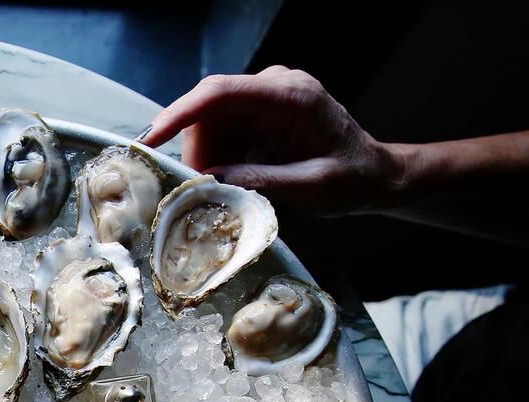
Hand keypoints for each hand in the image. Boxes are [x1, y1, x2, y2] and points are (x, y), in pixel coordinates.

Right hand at [144, 66, 402, 215]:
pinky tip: (231, 178)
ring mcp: (268, 96)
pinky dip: (219, 156)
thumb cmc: (353, 179)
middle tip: (197, 188)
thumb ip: (261, 182)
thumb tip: (211, 181)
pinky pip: (224, 129)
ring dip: (207, 156)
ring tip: (220, 188)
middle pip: (210, 108)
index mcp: (292, 96)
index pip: (221, 93)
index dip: (180, 113)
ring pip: (212, 121)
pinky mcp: (263, 111)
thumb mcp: (310, 187)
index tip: (152, 138)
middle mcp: (276, 86)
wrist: (377, 174)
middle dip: (195, 148)